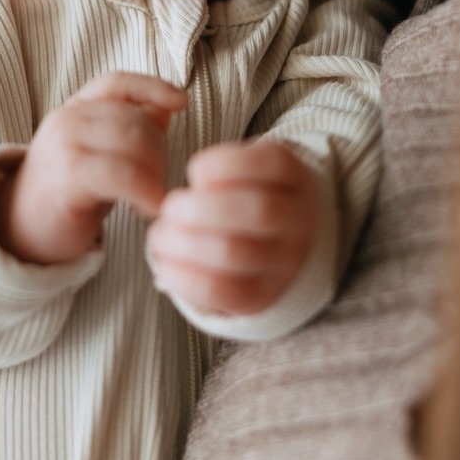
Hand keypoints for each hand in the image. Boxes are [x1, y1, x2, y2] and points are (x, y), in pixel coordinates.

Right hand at [0, 73, 186, 264]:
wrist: (18, 232)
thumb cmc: (68, 194)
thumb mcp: (102, 154)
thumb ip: (130, 129)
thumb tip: (168, 107)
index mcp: (75, 108)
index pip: (117, 82)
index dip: (152, 87)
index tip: (181, 101)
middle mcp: (67, 119)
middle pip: (135, 118)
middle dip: (160, 152)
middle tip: (159, 184)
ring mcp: (64, 144)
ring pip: (133, 142)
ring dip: (155, 173)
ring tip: (152, 199)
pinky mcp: (67, 175)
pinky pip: (121, 173)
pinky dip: (144, 190)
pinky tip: (149, 208)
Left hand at [146, 138, 317, 315]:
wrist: (278, 243)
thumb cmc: (248, 196)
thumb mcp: (246, 170)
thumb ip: (219, 172)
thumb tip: (178, 203)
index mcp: (295, 178)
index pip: (272, 163)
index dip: (223, 165)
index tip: (196, 172)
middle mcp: (298, 220)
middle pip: (258, 211)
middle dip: (201, 208)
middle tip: (171, 208)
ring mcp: (285, 262)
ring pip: (236, 254)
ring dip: (185, 242)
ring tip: (161, 236)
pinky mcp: (264, 295)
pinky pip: (224, 292)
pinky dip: (186, 278)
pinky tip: (166, 263)